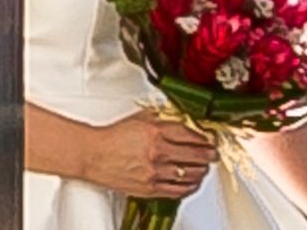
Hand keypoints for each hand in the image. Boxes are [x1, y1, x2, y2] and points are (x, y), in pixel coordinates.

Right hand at [88, 110, 218, 198]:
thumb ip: (161, 116)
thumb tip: (179, 116)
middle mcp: (157, 153)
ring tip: (205, 167)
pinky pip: (178, 190)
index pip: (191, 135)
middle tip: (214, 153)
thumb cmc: (112, 137)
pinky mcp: (149, 188)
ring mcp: (154, 172)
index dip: (205, 138)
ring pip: (190, 174)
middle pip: (195, 155)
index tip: (209, 139)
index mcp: (156, 132)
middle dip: (209, 155)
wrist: (93, 155)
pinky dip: (190, 186)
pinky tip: (193, 182)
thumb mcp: (140, 118)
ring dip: (202, 170)